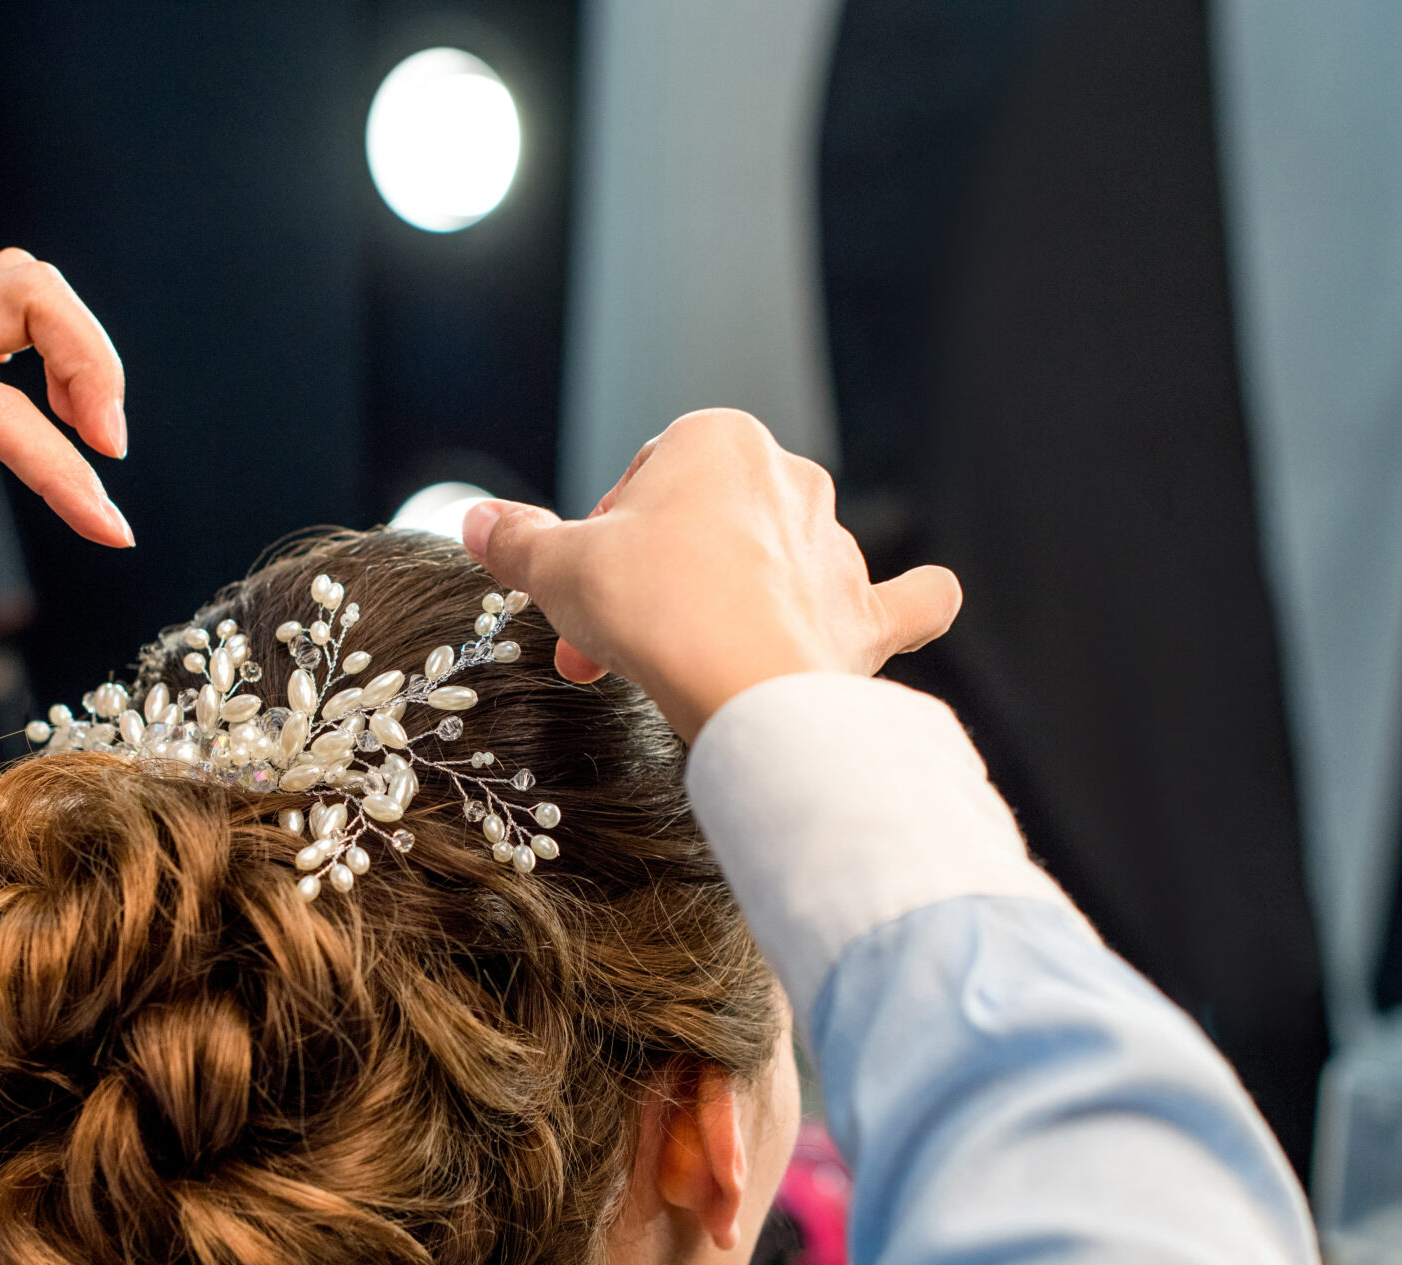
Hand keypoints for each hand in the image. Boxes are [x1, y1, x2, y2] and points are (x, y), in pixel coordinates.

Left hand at [0, 247, 130, 639]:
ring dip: (79, 350)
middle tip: (112, 447)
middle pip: (21, 288)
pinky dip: (59, 357)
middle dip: (87, 357)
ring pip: (23, 291)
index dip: (60, 466)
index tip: (108, 530)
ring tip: (99, 436)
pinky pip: (13, 320)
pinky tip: (68, 418)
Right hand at [460, 409, 960, 741]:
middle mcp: (789, 478)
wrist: (744, 686)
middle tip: (605, 648)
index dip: (600, 546)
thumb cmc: (654, 609)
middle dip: (648, 587)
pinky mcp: (865, 614)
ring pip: (774, 564)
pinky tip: (925, 601)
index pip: (641, 484)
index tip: (580, 598)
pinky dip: (911, 603)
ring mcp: (834, 547)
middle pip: (701, 528)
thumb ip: (518, 542)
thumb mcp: (559, 569)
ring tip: (679, 664)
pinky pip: (904, 599)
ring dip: (726, 606)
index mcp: (717, 440)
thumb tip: (476, 522)